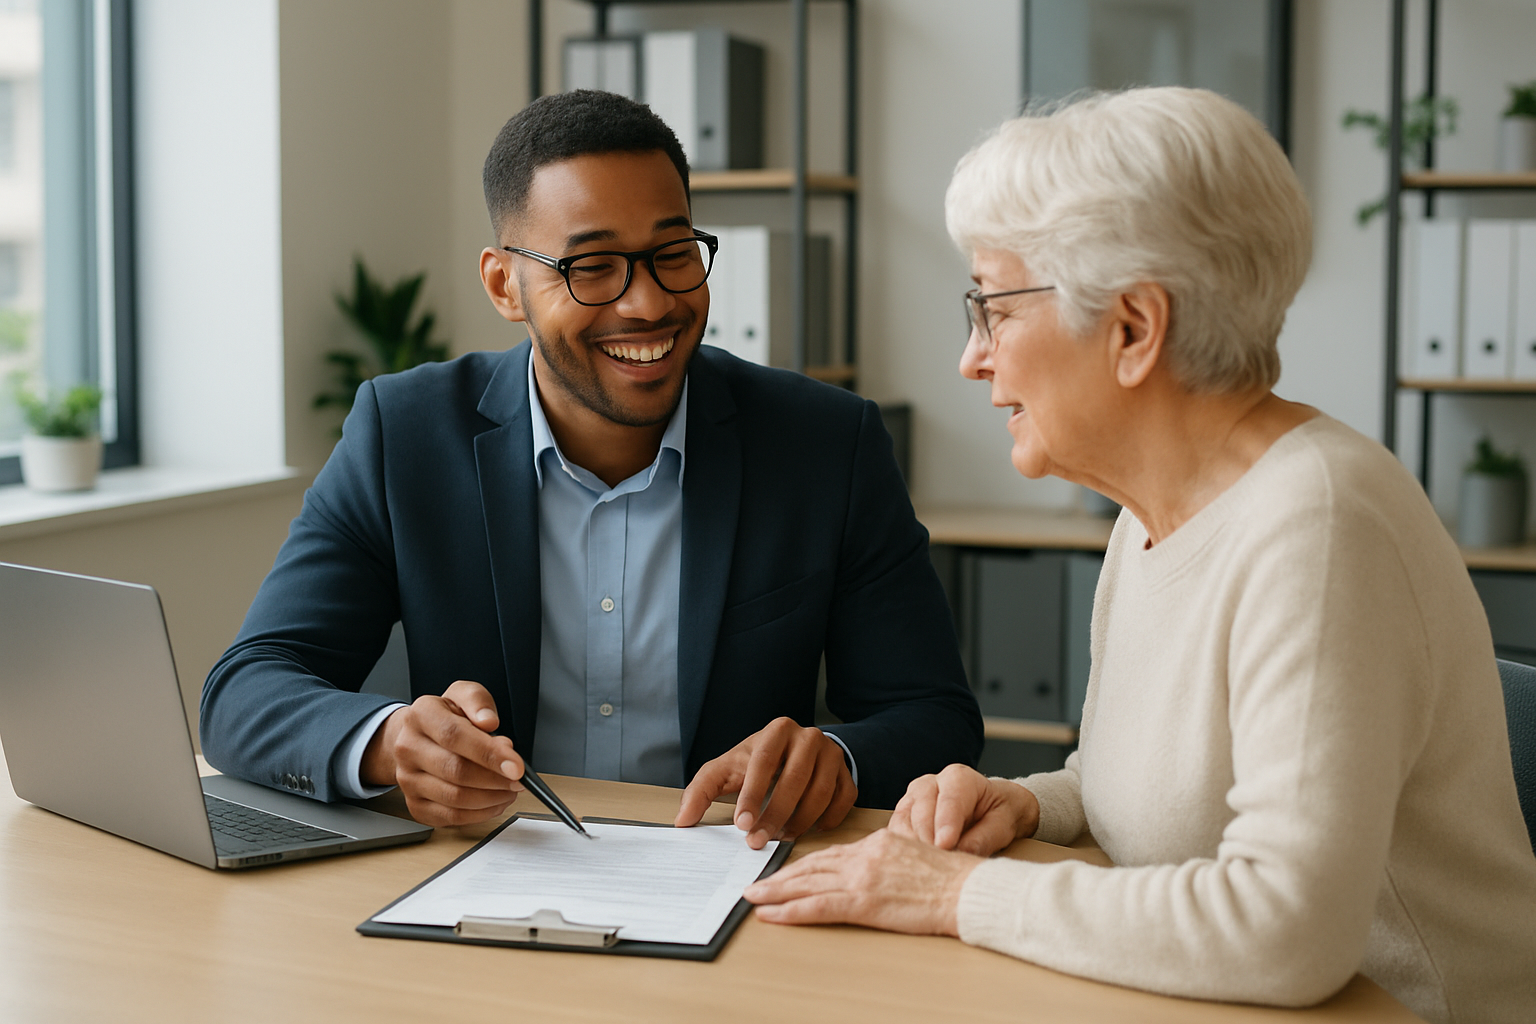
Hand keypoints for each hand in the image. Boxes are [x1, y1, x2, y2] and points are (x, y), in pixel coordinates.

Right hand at [361, 679, 524, 825]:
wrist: (416, 737)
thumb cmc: (445, 718)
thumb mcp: (463, 695)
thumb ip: (478, 701)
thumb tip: (488, 722)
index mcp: (420, 715)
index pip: (455, 736)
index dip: (489, 753)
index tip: (516, 766)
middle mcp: (408, 748)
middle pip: (456, 771)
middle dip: (496, 779)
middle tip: (518, 779)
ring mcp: (408, 780)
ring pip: (455, 798)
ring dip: (492, 798)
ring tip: (509, 789)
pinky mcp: (415, 805)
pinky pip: (452, 817)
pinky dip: (481, 813)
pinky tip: (495, 801)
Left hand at [674, 717, 856, 848]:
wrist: (795, 752)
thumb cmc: (756, 764)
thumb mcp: (726, 770)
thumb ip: (701, 791)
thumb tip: (682, 820)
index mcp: (777, 730)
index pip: (764, 762)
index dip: (753, 795)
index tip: (742, 824)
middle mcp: (808, 737)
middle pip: (794, 779)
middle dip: (775, 814)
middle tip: (758, 841)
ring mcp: (832, 754)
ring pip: (820, 792)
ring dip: (800, 821)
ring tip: (781, 838)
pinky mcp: (847, 773)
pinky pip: (843, 800)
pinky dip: (827, 819)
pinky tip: (809, 830)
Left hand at [743, 828, 979, 935]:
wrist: (967, 889)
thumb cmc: (953, 876)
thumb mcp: (919, 850)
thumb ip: (894, 851)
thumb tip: (883, 858)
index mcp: (878, 841)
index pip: (831, 854)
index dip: (804, 864)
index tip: (785, 870)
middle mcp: (864, 855)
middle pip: (813, 866)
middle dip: (781, 876)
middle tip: (755, 883)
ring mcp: (862, 877)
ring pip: (807, 883)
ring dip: (776, 891)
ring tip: (753, 897)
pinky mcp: (863, 902)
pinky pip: (817, 907)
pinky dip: (790, 911)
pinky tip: (772, 915)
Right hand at [888, 764, 1039, 855]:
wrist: (990, 810)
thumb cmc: (997, 814)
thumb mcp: (1003, 825)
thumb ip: (984, 837)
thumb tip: (963, 852)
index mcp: (958, 778)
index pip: (949, 799)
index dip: (946, 823)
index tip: (945, 845)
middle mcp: (929, 784)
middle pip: (921, 812)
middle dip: (929, 841)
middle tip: (938, 868)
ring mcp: (911, 800)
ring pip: (904, 824)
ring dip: (914, 849)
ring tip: (929, 872)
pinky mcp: (902, 818)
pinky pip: (896, 836)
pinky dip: (904, 852)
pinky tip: (917, 868)